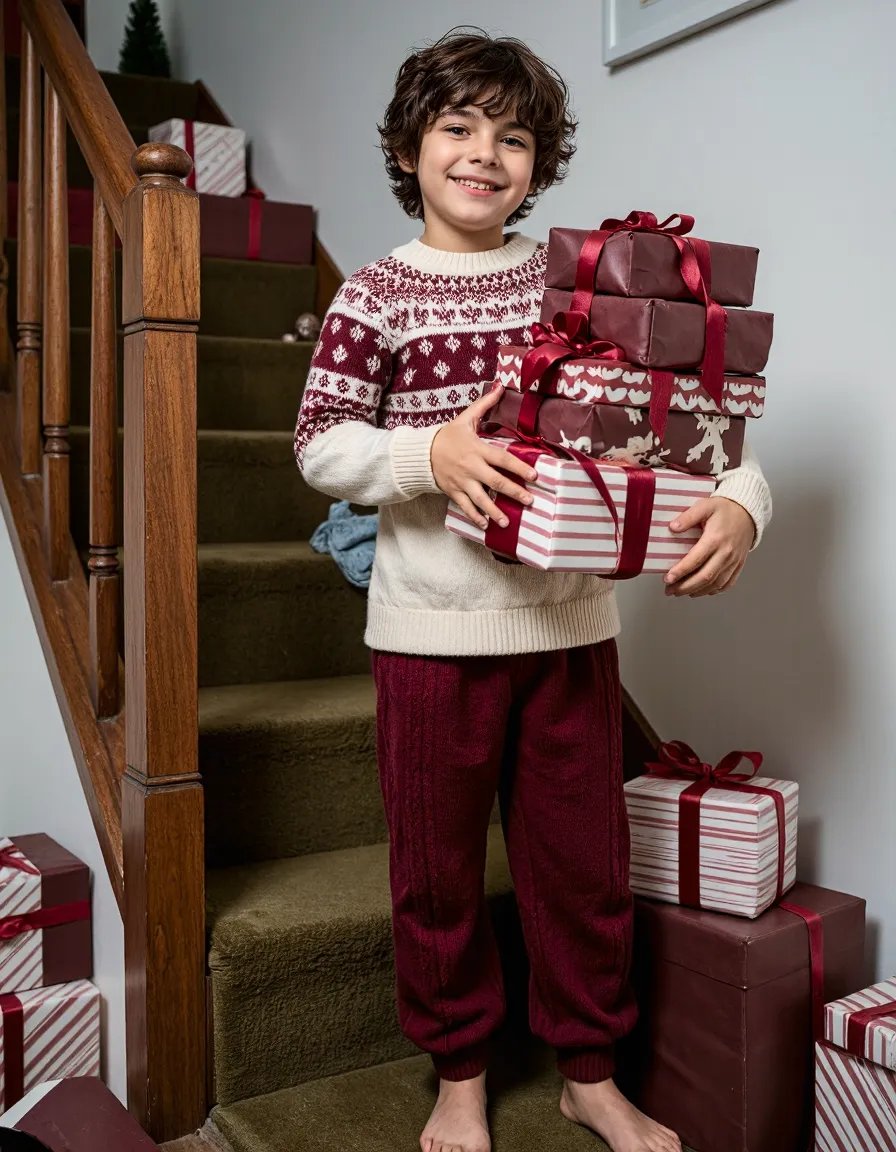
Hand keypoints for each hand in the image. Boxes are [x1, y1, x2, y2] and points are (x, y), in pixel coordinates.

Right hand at [431, 385, 536, 529]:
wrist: (421, 452)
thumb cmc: (448, 436)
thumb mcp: (465, 418)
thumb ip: (485, 404)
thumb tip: (500, 386)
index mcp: (477, 449)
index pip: (502, 459)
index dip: (519, 467)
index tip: (534, 475)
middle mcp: (471, 467)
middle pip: (495, 481)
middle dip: (513, 492)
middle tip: (530, 501)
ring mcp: (461, 482)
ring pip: (480, 499)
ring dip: (494, 511)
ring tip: (507, 523)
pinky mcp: (453, 492)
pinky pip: (465, 506)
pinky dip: (475, 517)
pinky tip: (485, 526)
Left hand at [664, 497, 754, 596]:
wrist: (748, 511)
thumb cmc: (725, 508)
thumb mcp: (705, 506)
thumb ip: (688, 516)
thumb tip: (673, 527)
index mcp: (715, 539)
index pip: (695, 560)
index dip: (680, 571)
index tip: (667, 578)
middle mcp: (726, 553)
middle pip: (705, 577)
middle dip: (685, 587)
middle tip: (669, 590)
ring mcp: (734, 561)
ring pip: (715, 583)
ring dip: (696, 591)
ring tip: (681, 592)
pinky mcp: (739, 564)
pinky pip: (727, 583)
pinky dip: (713, 590)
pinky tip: (701, 591)